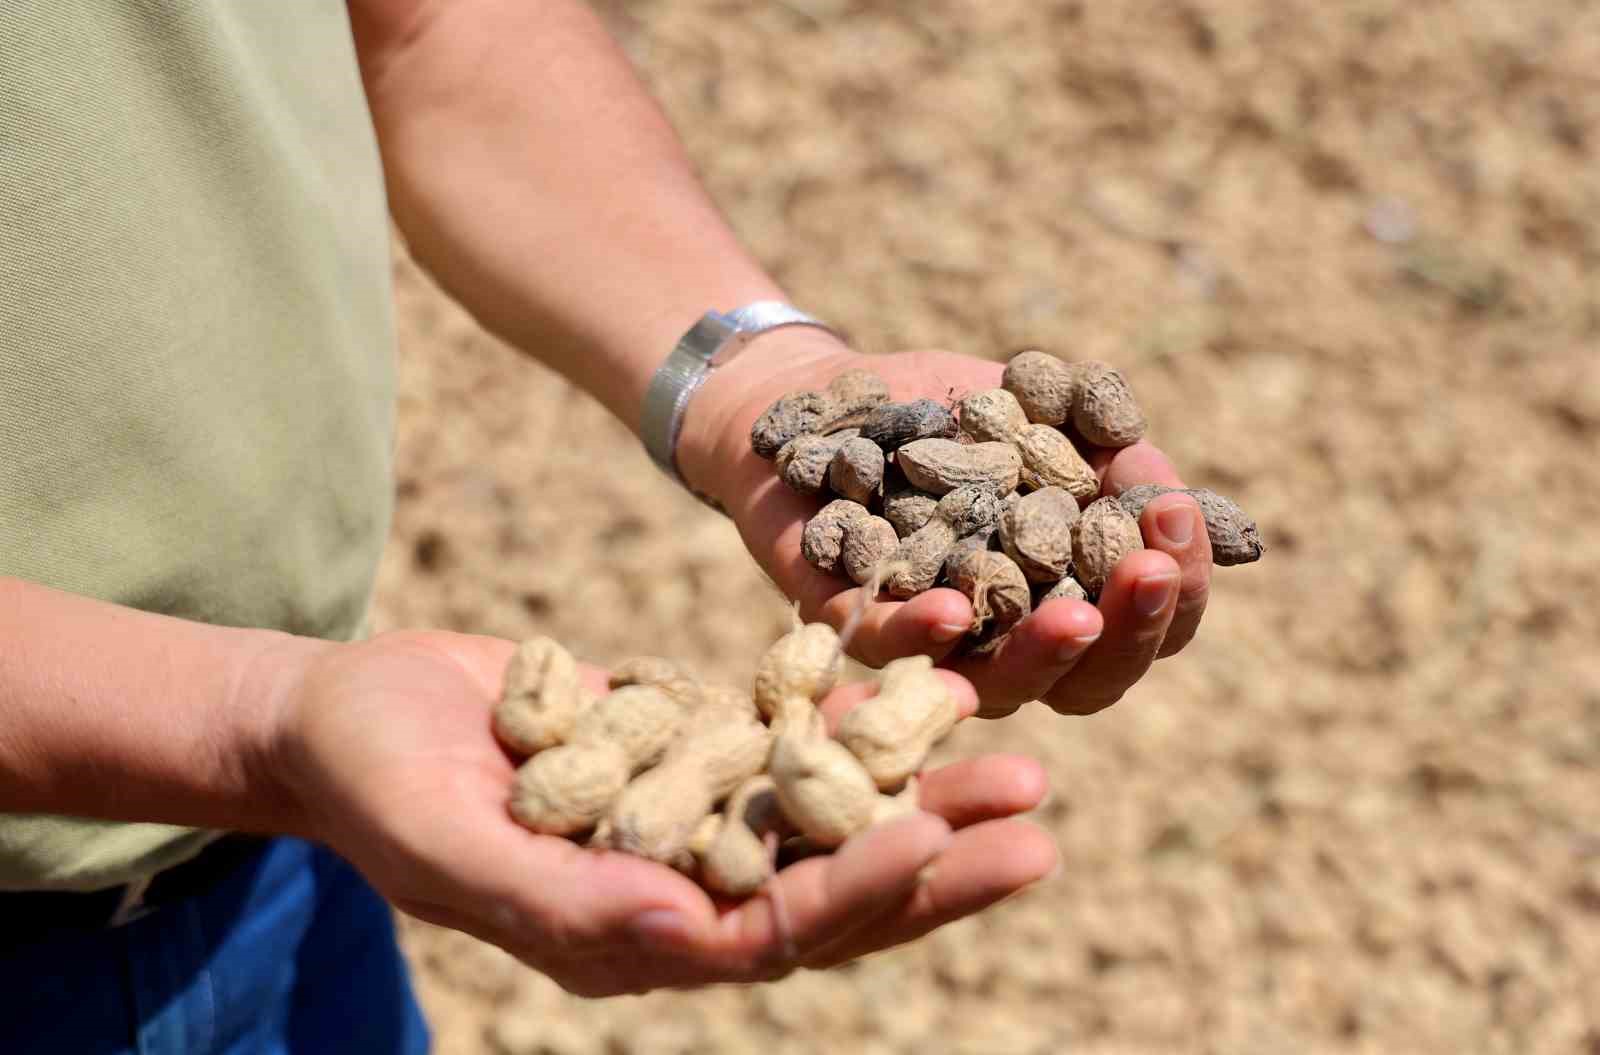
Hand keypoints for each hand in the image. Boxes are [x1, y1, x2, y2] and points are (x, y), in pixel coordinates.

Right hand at [263, 630, 1054, 995]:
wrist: (347, 712)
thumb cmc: (373, 782)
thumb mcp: (445, 842)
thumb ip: (557, 897)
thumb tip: (687, 938)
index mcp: (631, 937)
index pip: (767, 934)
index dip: (852, 893)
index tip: (934, 839)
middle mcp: (681, 890)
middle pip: (832, 887)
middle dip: (935, 859)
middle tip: (1035, 822)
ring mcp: (696, 818)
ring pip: (832, 813)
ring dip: (924, 786)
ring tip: (1020, 757)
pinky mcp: (697, 748)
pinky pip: (793, 737)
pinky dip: (860, 717)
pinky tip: (930, 685)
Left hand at [677, 336, 1213, 717]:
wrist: (826, 397)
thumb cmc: (948, 410)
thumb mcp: (1039, 405)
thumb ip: (1104, 441)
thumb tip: (1158, 481)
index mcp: (1072, 591)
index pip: (1151, 622)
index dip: (1181, 586)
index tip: (1179, 515)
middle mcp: (1011, 636)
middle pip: (1092, 678)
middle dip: (1132, 629)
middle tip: (1150, 570)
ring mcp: (935, 640)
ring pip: (1000, 683)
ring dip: (1046, 653)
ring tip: (1080, 617)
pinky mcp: (851, 621)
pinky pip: (889, 645)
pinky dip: (922, 632)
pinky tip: (954, 609)